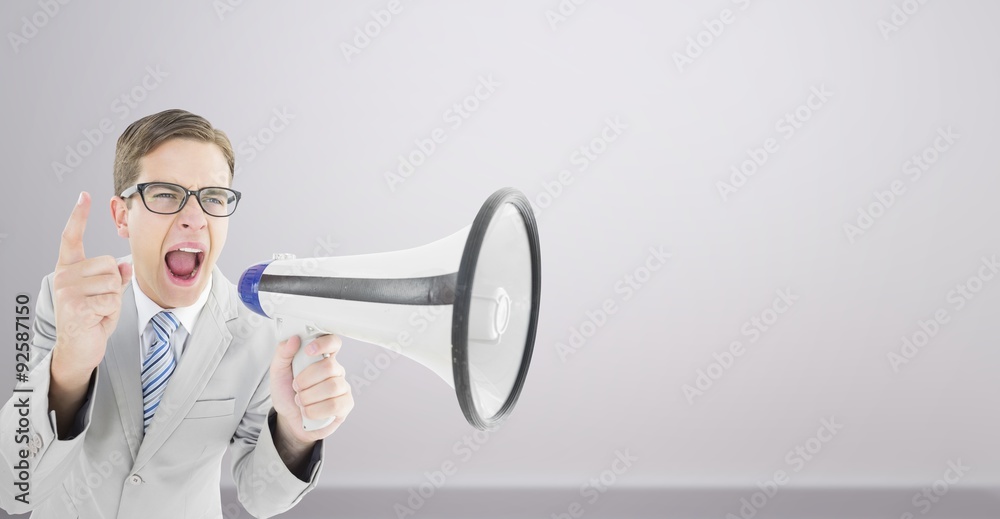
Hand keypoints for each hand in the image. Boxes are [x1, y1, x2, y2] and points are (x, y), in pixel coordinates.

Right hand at [51, 192, 131, 381]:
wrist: (80, 349)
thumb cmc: (93, 319)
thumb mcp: (108, 294)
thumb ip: (115, 277)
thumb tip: (125, 264)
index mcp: (69, 269)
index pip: (71, 237)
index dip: (79, 216)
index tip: (84, 196)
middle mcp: (64, 276)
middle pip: (108, 263)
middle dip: (114, 284)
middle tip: (101, 302)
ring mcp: (67, 290)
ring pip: (113, 281)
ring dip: (114, 299)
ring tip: (99, 311)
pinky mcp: (76, 305)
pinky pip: (111, 299)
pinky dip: (111, 311)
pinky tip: (96, 319)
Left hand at [269, 334, 353, 444]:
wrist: (288, 419)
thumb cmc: (287, 393)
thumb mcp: (278, 372)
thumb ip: (283, 354)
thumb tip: (293, 339)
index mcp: (321, 358)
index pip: (333, 342)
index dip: (324, 343)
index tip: (309, 350)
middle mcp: (335, 371)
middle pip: (330, 366)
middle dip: (306, 379)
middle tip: (296, 387)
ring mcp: (342, 388)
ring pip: (332, 387)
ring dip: (309, 397)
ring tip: (300, 401)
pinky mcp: (345, 405)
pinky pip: (335, 405)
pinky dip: (315, 411)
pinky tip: (308, 411)